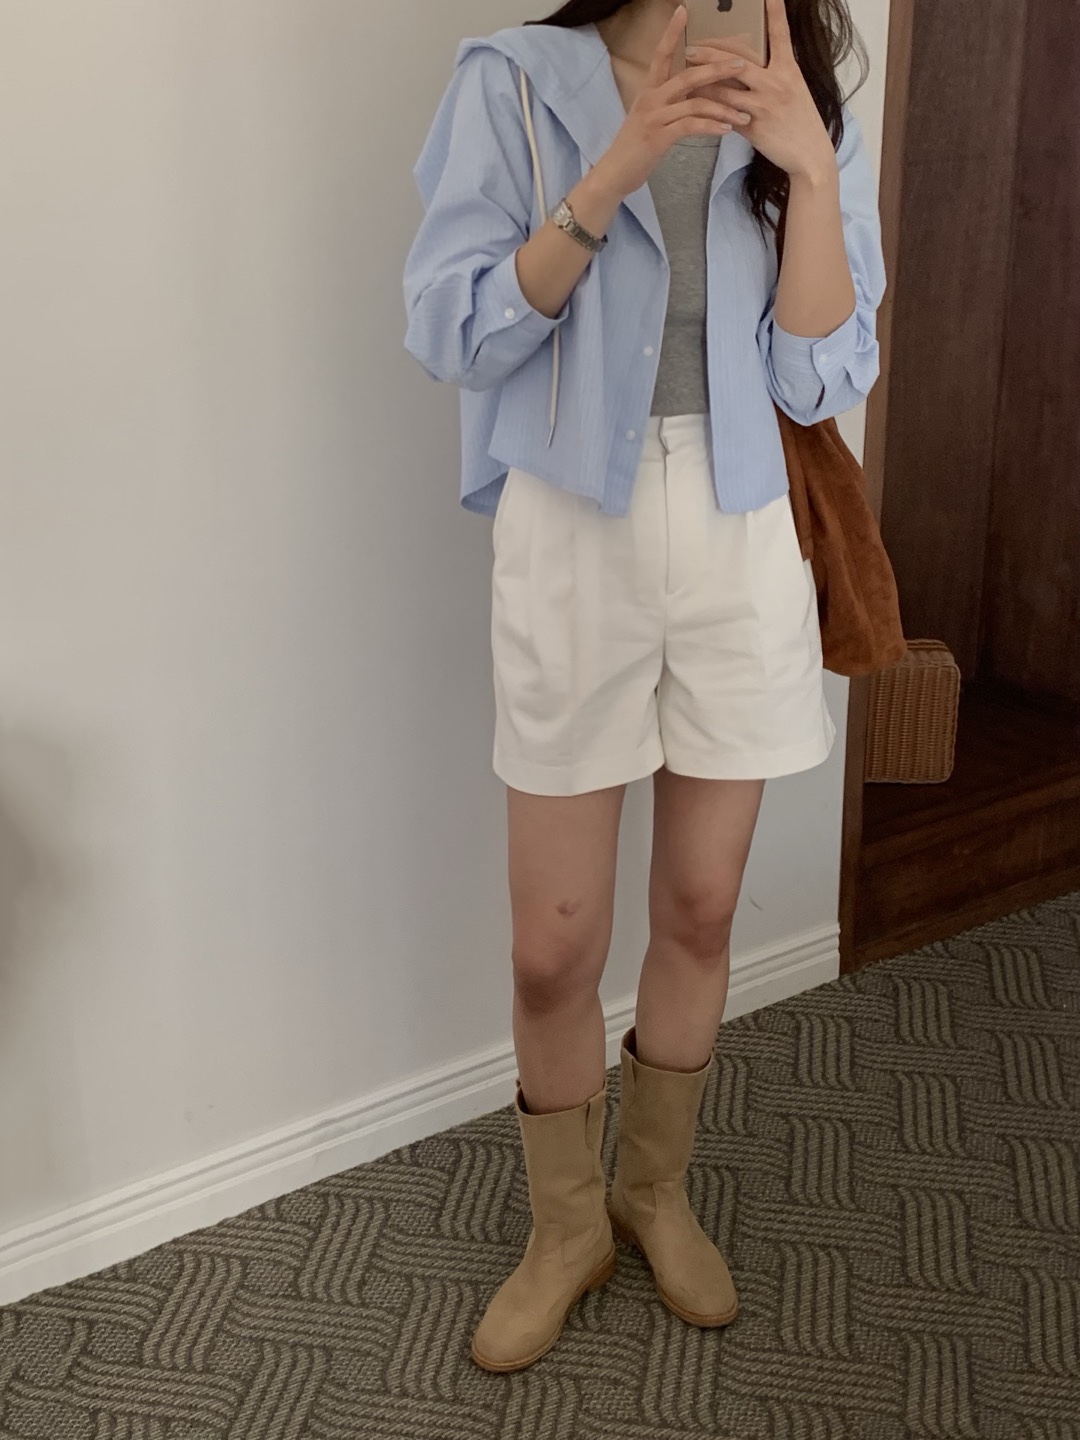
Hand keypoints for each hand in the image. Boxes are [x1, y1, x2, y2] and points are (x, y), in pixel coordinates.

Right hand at [590, 4, 753, 202]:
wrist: (615, 174)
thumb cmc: (635, 149)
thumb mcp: (651, 120)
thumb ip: (669, 105)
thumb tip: (693, 96)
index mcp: (649, 91)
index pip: (661, 55)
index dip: (672, 33)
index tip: (683, 11)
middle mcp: (651, 99)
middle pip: (688, 75)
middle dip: (717, 68)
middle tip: (741, 65)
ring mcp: (654, 117)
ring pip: (695, 102)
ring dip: (723, 108)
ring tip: (743, 114)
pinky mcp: (659, 137)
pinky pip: (691, 126)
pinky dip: (711, 127)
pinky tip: (726, 130)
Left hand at [685, 0, 837, 182]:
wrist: (810, 155)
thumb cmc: (802, 120)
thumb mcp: (795, 90)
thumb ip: (775, 75)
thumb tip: (751, 65)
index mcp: (789, 70)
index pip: (780, 36)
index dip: (775, 13)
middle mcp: (776, 84)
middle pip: (739, 63)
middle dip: (712, 55)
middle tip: (690, 49)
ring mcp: (764, 106)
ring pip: (726, 92)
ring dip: (702, 85)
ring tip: (683, 78)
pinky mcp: (754, 128)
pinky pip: (726, 116)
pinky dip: (710, 111)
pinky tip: (694, 106)